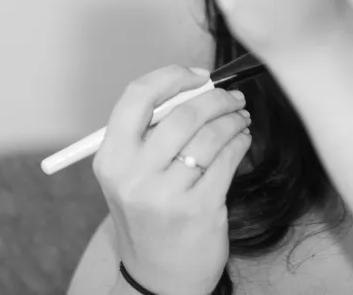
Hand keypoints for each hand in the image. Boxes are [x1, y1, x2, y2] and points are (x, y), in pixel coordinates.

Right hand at [92, 65, 251, 294]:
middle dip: (216, 98)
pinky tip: (242, 139)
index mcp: (110, 159)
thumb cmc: (150, 217)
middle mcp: (132, 175)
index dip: (172, 77)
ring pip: (210, 134)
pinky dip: (240, 141)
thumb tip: (196, 87)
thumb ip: (151, 134)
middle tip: (232, 96)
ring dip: (233, 119)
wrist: (160, 278)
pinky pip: (227, 158)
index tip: (198, 77)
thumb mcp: (131, 177)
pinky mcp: (198, 208)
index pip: (137, 96)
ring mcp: (165, 194)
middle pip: (182, 113)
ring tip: (241, 117)